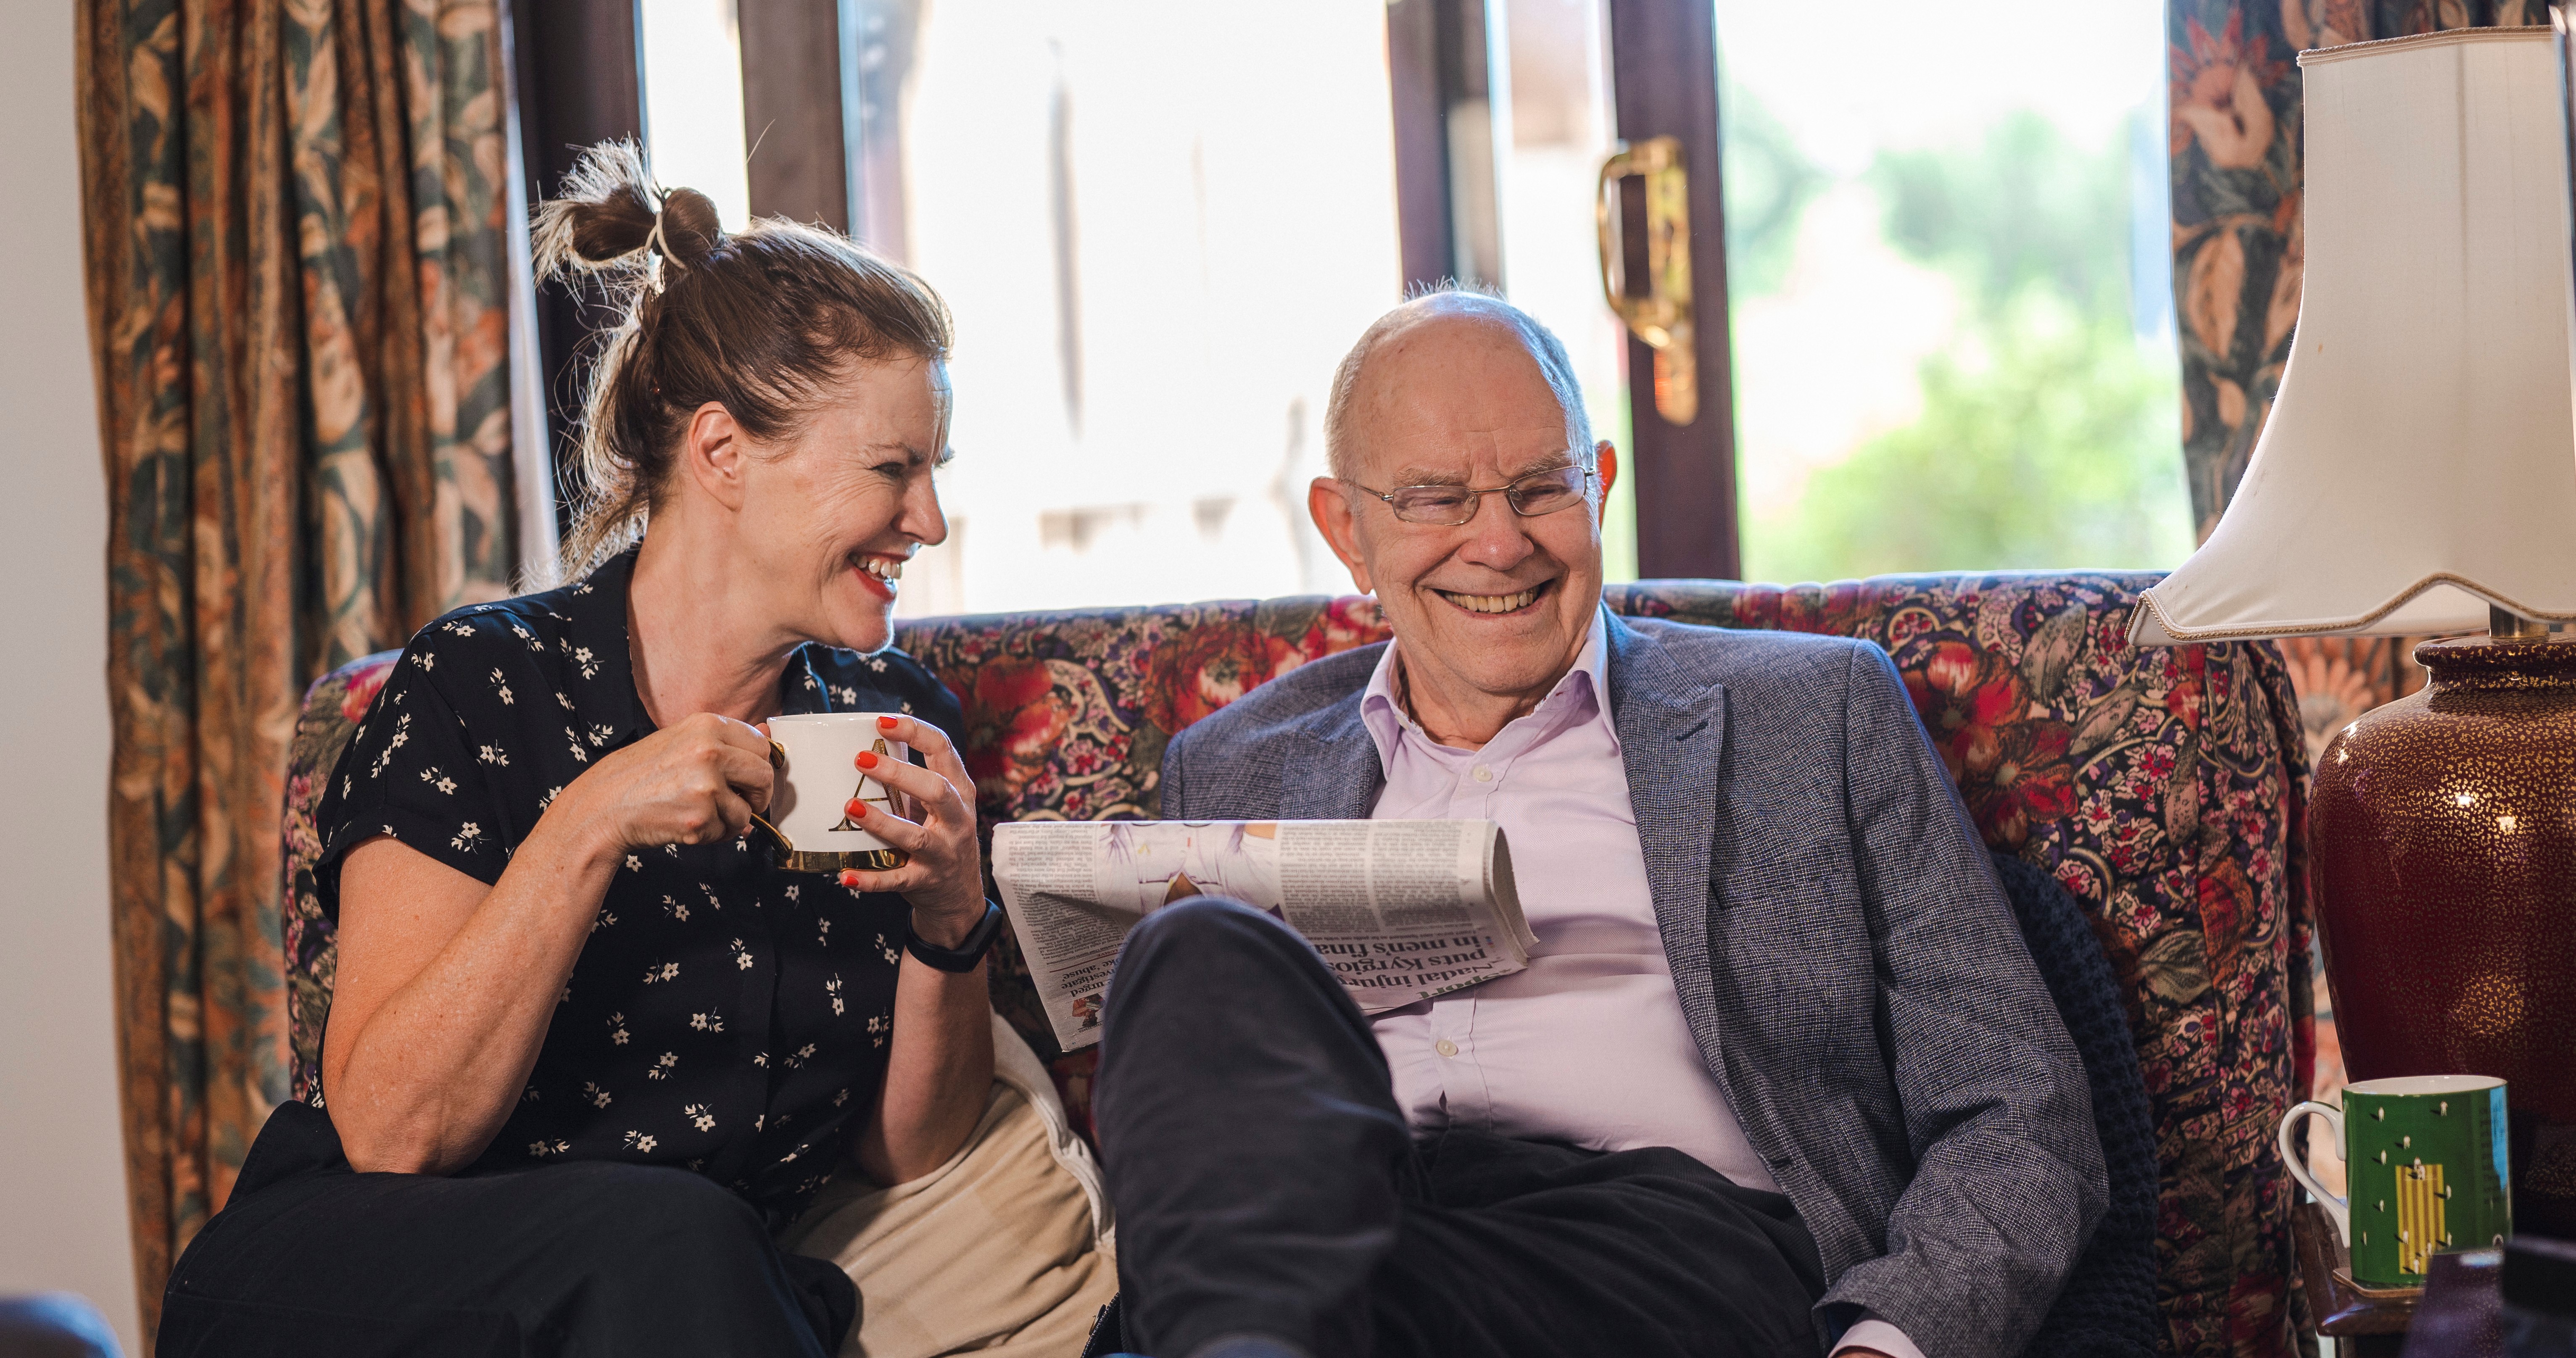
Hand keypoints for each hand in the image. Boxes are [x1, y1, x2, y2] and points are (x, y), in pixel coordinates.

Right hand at [558, 712, 773, 855]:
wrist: (602, 806)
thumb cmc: (640, 776)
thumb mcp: (682, 742)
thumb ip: (725, 740)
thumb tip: (771, 732)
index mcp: (707, 725)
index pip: (762, 745)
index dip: (760, 767)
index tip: (749, 780)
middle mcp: (710, 749)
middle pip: (764, 776)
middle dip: (756, 796)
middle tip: (738, 804)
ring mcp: (706, 783)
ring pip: (747, 811)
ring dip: (729, 821)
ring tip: (699, 814)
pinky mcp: (700, 815)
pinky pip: (727, 832)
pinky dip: (712, 835)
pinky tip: (687, 824)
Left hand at [832, 715, 985, 943]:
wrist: (958, 895)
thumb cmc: (939, 836)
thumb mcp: (940, 805)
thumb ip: (914, 780)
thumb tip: (865, 746)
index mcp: (960, 791)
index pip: (943, 749)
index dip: (914, 731)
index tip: (881, 721)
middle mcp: (957, 820)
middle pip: (936, 790)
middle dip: (899, 773)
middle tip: (860, 760)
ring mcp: (942, 853)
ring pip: (916, 837)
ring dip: (882, 822)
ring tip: (851, 808)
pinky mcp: (924, 881)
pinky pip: (896, 880)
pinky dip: (870, 880)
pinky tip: (845, 876)